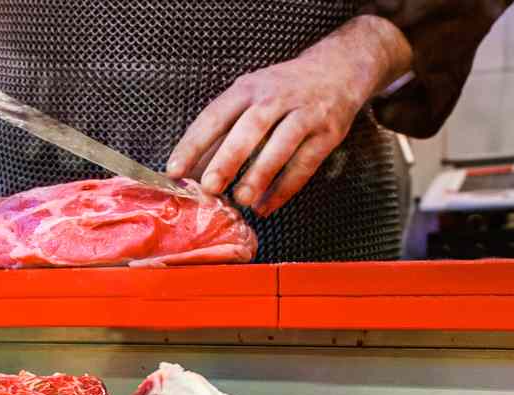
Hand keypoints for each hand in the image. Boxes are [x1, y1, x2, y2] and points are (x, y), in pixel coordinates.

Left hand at [167, 15, 411, 215]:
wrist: (338, 69)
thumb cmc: (281, 91)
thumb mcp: (250, 97)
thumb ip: (223, 132)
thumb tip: (190, 174)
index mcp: (248, 88)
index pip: (215, 116)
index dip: (194, 143)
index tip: (175, 171)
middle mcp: (276, 97)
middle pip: (250, 128)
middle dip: (228, 158)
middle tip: (210, 187)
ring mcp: (304, 113)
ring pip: (281, 145)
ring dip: (260, 175)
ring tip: (241, 200)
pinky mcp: (328, 132)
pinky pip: (305, 163)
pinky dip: (285, 188)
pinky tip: (266, 206)